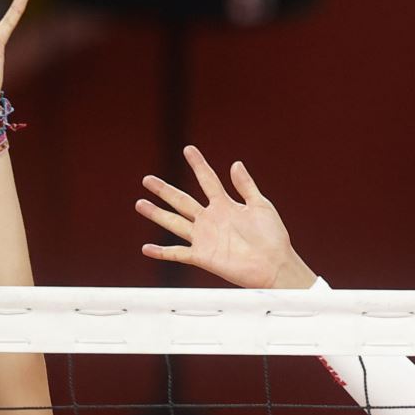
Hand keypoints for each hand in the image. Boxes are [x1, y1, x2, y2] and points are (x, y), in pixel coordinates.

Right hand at [137, 147, 314, 289]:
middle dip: (164, 190)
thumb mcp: (261, 206)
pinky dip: (161, 252)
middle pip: (182, 201)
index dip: (198, 164)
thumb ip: (246, 186)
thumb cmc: (272, 236)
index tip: (188, 149)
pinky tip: (147, 248)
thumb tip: (235, 163)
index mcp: (225, 205)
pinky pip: (177, 253)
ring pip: (174, 223)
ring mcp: (205, 238)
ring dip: (157, 214)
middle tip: (147, 180)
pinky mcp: (203, 257)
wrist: (274, 265)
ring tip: (140, 204)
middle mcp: (211, 220)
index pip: (207, 180)